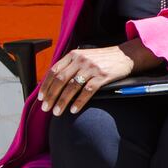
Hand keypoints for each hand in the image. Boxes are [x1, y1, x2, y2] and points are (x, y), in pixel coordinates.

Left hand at [37, 38, 161, 115]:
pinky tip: (73, 110)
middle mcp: (81, 60)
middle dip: (51, 96)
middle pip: (60, 80)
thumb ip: (71, 65)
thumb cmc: (104, 59)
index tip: (42, 98)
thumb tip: (55, 82)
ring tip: (57, 112)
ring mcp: (91, 68)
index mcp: (73, 55)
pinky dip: (79, 102)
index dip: (46, 85)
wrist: (126, 55)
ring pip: (71, 87)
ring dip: (62, 102)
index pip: (54, 71)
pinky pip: (87, 91)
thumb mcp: (85, 56)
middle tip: (46, 108)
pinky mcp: (102, 76)